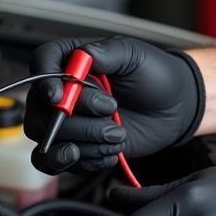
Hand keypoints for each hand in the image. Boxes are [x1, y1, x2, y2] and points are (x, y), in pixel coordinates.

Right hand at [25, 36, 204, 173]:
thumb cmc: (156, 75)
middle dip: (75, 120)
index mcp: (75, 61)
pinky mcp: (81, 147)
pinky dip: (89, 160)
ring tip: (117, 135)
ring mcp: (72, 122)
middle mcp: (66, 92)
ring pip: (49, 142)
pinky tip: (112, 150)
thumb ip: (109, 52)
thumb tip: (83, 54)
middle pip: (39, 112)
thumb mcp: (135, 55)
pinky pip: (65, 163)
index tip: (58, 96)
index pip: (42, 63)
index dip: (43, 80)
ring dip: (84, 143)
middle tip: (111, 113)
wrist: (176, 107)